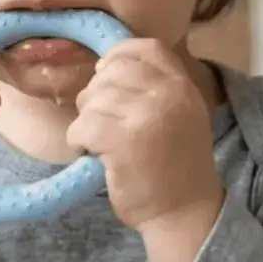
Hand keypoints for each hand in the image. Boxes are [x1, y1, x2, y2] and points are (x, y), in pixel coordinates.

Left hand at [65, 39, 222, 240]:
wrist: (184, 212)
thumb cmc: (175, 166)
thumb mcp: (180, 115)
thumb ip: (155, 87)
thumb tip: (103, 67)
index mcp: (183, 86)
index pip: (145, 48)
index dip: (118, 56)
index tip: (105, 76)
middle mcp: (168, 95)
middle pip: (111, 72)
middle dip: (96, 95)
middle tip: (102, 123)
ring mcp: (146, 116)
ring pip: (92, 99)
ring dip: (87, 121)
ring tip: (100, 142)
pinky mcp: (122, 141)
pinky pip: (82, 126)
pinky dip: (78, 140)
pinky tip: (91, 153)